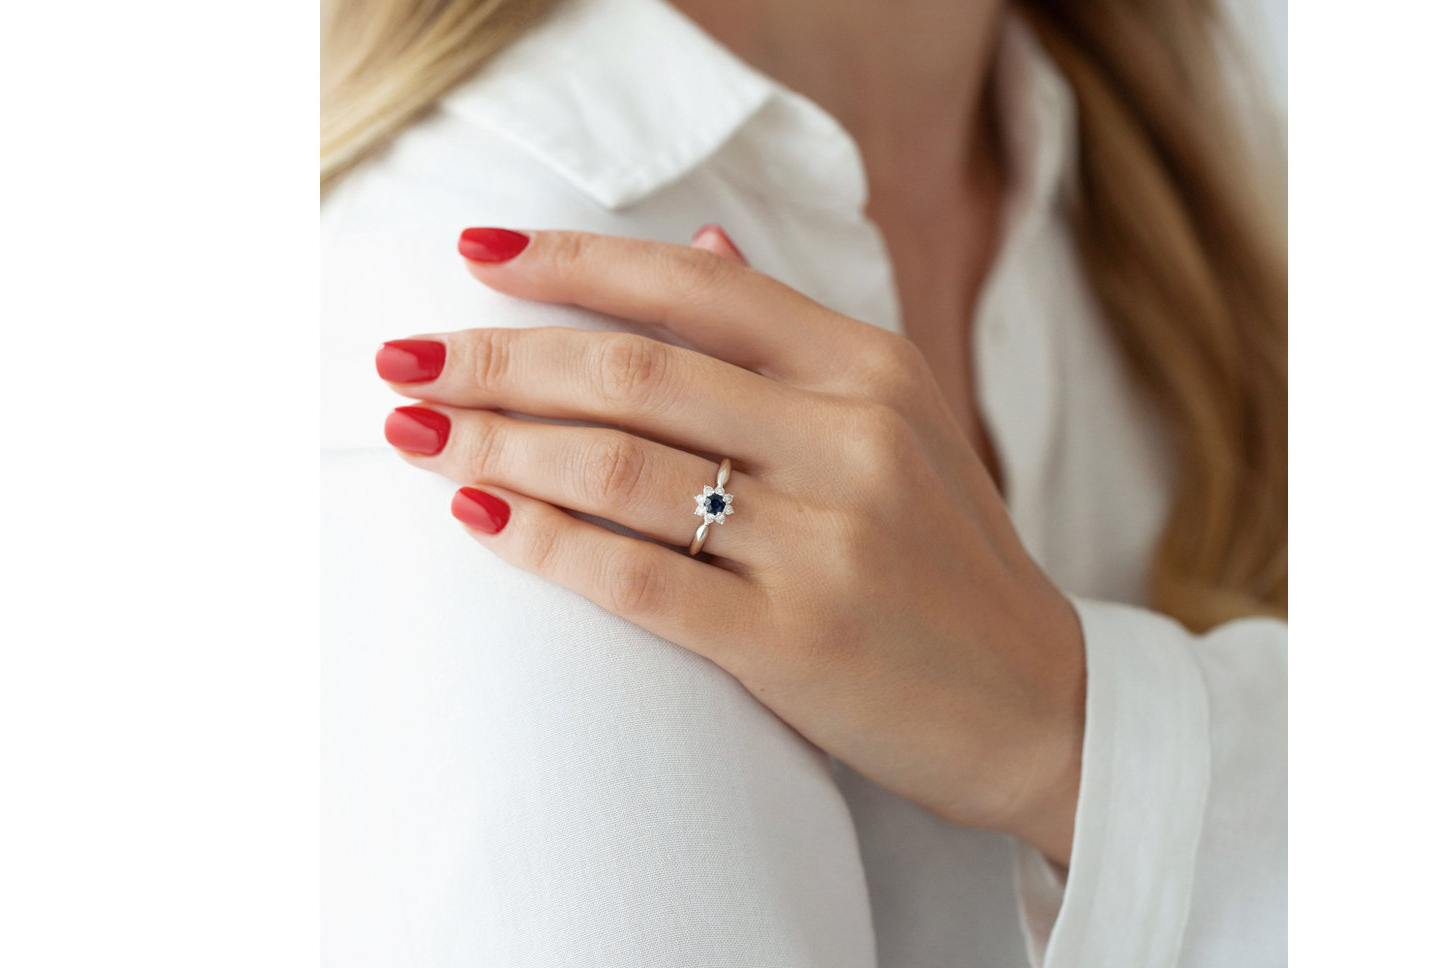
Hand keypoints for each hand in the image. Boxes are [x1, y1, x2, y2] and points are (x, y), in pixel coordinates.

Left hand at [376, 226, 1086, 863]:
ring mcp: (825, 539)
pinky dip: (543, 541)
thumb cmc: (945, 560)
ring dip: (494, 444)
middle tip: (400, 359)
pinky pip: (634, 577)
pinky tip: (479, 517)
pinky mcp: (794, 640)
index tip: (472, 255)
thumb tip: (696, 244)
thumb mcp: (899, 421)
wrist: (1038, 706)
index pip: (690, 286)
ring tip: (414, 434)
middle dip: (495, 359)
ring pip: (617, 466)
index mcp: (870, 367)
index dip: (569, 263)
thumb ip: (794, 340)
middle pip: (630, 371)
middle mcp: (850, 436)